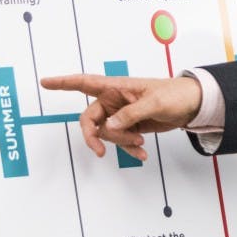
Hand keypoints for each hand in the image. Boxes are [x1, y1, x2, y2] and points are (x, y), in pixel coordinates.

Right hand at [40, 74, 201, 159]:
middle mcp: (114, 100)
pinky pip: (121, 141)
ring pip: (106, 133)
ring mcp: (121, 114)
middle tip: (99, 151)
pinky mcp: (130, 126)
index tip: (45, 82)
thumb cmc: (174, 94)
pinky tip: (142, 154)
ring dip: (120, 141)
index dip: (63, 82)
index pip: (84, 82)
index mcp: (116, 87)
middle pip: (90, 119)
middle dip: (94, 135)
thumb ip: (131, 114)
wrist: (192, 106)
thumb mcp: (154, 102)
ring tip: (140, 141)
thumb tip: (109, 126)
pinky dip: (130, 148)